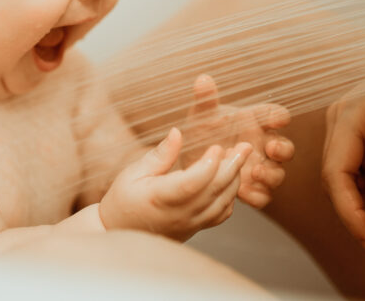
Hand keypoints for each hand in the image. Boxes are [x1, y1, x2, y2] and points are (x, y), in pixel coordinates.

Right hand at [99, 127, 251, 240]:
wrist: (119, 231)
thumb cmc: (123, 199)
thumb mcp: (133, 172)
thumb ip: (159, 155)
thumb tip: (177, 133)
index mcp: (161, 198)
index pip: (192, 184)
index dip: (208, 166)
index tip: (216, 147)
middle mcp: (179, 214)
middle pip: (214, 191)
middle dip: (233, 167)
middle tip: (244, 146)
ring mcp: (190, 224)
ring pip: (222, 203)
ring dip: (234, 179)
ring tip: (239, 158)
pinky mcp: (195, 228)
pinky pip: (220, 215)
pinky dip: (230, 197)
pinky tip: (230, 180)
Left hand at [182, 75, 292, 208]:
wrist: (189, 160)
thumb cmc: (202, 132)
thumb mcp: (201, 116)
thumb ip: (205, 100)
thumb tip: (202, 79)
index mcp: (256, 122)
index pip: (276, 115)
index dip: (280, 117)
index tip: (278, 119)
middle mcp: (262, 145)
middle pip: (285, 148)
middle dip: (282, 149)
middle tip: (270, 148)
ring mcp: (259, 168)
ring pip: (277, 174)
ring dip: (270, 174)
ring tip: (255, 172)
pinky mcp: (251, 189)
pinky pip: (263, 196)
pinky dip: (257, 195)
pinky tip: (242, 192)